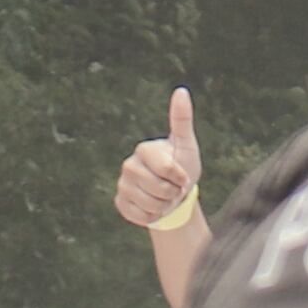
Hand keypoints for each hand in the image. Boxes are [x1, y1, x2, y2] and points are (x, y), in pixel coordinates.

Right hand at [114, 89, 200, 228]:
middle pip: (158, 188)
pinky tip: (154, 207)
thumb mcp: (186, 144)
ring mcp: (122, 185)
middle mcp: (128, 165)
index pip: (167, 169)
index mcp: (144, 149)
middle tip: (174, 187)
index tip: (183, 176)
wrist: (175, 195)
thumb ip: (182, 119)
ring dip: (165, 205)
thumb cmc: (183, 167)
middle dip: (173, 193)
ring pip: (150, 204)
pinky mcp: (120, 204)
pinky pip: (140, 216)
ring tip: (165, 197)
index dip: (180, 178)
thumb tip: (181, 90)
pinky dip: (153, 216)